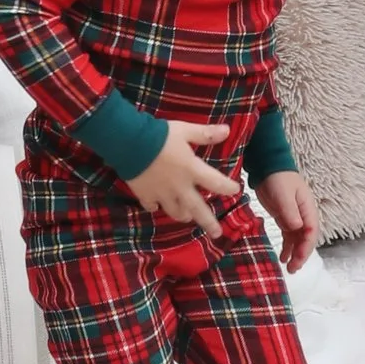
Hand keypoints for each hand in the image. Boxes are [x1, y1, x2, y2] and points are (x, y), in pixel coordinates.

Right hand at [126, 119, 239, 234]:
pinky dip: (156, 207)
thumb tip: (227, 130)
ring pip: (176, 211)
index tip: (235, 190)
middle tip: (217, 233)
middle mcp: (180, 187)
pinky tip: (157, 205)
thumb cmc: (160, 135)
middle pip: (198, 209)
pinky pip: (152, 206)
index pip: (216, 183)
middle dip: (209, 222)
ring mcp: (162, 194)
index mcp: (192, 170)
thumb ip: (205, 134)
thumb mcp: (185, 131)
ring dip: (184, 215)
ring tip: (187, 217)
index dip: (227, 188)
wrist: (129, 143)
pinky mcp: (145, 195)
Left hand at [257, 168, 319, 271]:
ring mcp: (295, 218)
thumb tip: (297, 227)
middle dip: (301, 255)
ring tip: (289, 268)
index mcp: (308, 209)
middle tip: (293, 269)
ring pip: (298, 240)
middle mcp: (304, 215)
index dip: (306, 247)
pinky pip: (289, 236)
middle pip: (306, 239)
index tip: (298, 258)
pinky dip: (287, 247)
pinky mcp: (285, 218)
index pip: (311, 232)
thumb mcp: (284, 194)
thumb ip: (290, 211)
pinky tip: (283, 257)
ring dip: (295, 254)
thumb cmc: (278, 178)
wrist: (268, 167)